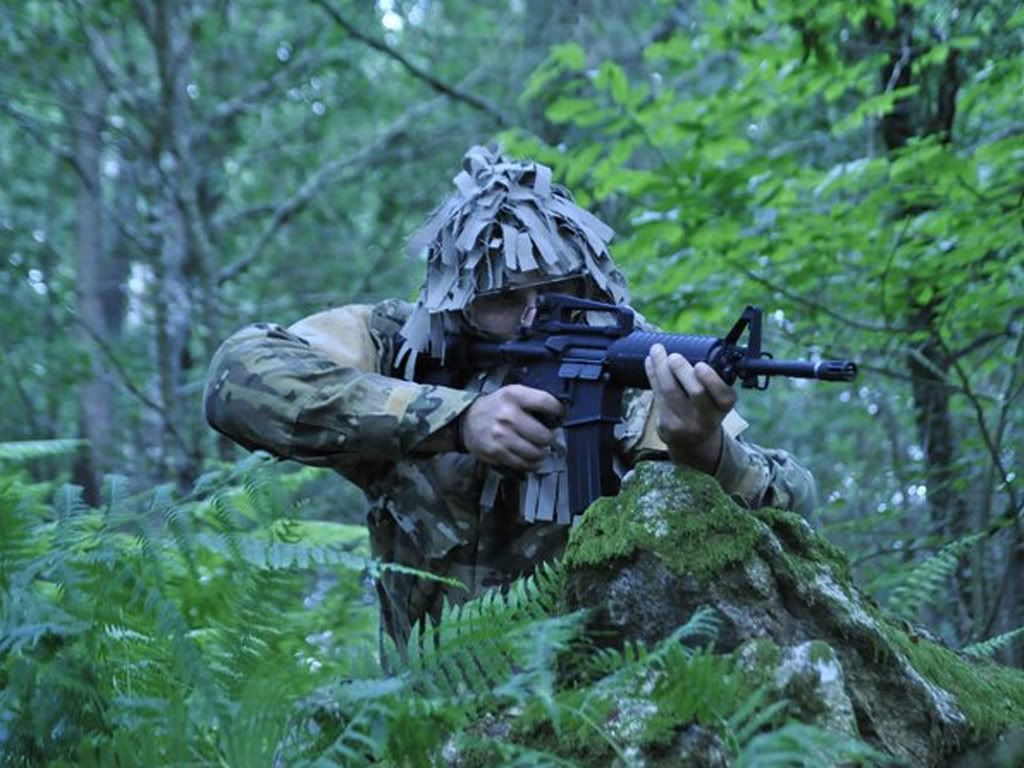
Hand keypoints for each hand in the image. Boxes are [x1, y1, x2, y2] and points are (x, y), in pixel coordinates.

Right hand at [460, 384, 564, 470]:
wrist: (467, 421)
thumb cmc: (494, 408)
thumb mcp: (512, 393)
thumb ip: (533, 401)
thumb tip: (557, 416)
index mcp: (514, 396)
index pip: (546, 402)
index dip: (559, 411)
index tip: (560, 416)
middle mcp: (508, 415)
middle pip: (544, 434)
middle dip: (548, 438)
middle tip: (544, 437)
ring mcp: (502, 435)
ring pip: (536, 452)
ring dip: (541, 453)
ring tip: (538, 449)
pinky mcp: (497, 452)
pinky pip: (524, 464)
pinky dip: (531, 464)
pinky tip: (530, 458)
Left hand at [644, 344, 736, 472]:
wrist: (693, 442)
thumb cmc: (706, 409)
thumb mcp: (717, 398)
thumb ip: (712, 379)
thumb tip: (693, 345)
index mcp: (724, 407)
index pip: (723, 395)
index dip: (711, 380)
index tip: (700, 366)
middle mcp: (707, 418)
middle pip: (696, 392)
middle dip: (682, 370)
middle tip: (673, 356)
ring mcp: (686, 424)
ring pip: (670, 392)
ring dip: (660, 367)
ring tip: (657, 351)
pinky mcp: (666, 426)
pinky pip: (657, 396)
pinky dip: (652, 376)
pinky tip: (650, 363)